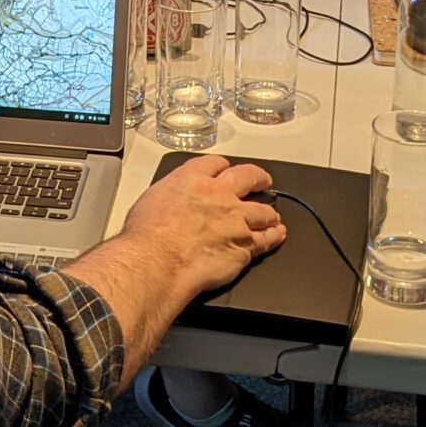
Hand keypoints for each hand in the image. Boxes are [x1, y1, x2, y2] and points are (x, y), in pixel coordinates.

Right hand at [112, 154, 285, 302]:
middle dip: (258, 178)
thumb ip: (168, 197)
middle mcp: (219, 196)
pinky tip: (277, 234)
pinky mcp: (244, 247)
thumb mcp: (150, 201)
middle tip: (262, 180)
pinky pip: (266, 240)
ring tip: (273, 215)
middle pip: (248, 178)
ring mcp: (236, 221)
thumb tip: (169, 203)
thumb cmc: (147, 236)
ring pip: (263, 211)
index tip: (225, 169)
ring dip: (269, 212)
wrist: (158, 262)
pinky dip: (274, 236)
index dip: (222, 166)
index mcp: (192, 179)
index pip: (215, 164)